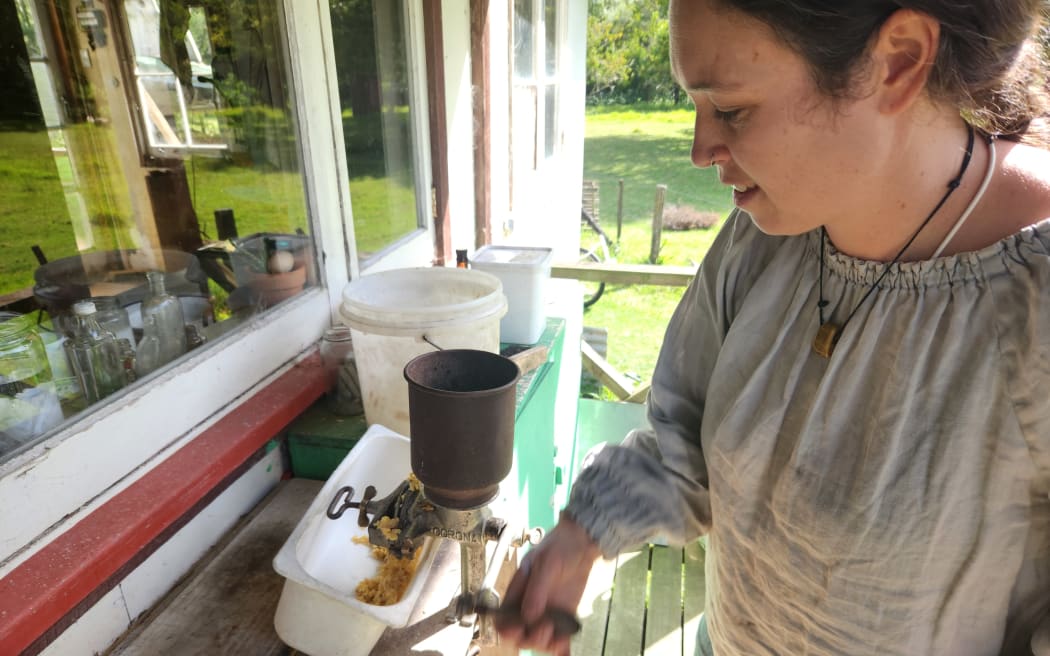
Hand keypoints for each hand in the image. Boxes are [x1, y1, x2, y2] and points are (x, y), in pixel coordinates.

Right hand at [496, 515, 601, 654]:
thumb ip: (537, 589)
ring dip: (546, 643)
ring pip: (539, 639)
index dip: (507, 628)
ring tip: (559, 635)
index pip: (504, 618)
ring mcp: (548, 612)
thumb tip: (528, 617)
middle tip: (545, 628)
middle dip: (529, 637)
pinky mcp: (566, 616)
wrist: (586, 541)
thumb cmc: (561, 546)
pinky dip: (561, 648)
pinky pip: (560, 638)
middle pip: (521, 634)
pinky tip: (565, 652)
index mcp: (518, 591)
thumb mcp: (546, 563)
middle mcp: (530, 606)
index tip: (518, 627)